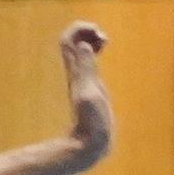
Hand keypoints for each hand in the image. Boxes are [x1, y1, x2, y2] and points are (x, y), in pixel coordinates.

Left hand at [60, 20, 113, 161]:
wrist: (89, 144)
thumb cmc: (91, 123)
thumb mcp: (89, 94)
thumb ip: (86, 69)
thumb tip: (83, 43)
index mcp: (75, 71)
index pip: (69, 39)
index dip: (81, 29)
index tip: (97, 33)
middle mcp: (75, 72)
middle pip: (72, 41)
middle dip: (87, 31)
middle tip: (102, 38)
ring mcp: (81, 79)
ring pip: (79, 50)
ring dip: (90, 40)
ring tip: (104, 42)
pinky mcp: (88, 87)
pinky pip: (86, 61)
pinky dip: (94, 52)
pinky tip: (102, 57)